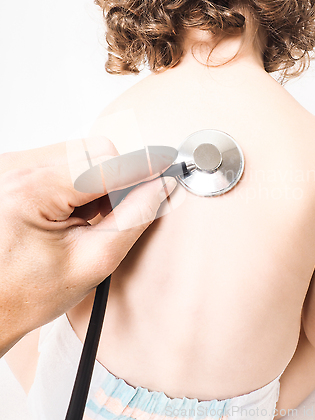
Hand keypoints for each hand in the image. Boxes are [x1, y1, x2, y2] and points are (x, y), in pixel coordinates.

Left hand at [0, 136, 176, 356]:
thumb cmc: (28, 293)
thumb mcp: (92, 262)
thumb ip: (133, 219)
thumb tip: (160, 187)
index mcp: (31, 190)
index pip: (106, 163)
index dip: (144, 165)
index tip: (169, 165)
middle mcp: (17, 168)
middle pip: (95, 150)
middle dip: (118, 178)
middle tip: (113, 216)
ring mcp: (13, 166)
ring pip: (82, 152)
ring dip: (100, 180)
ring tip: (87, 218)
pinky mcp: (15, 169)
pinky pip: (65, 159)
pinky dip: (81, 181)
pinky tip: (73, 210)